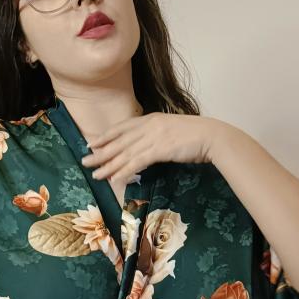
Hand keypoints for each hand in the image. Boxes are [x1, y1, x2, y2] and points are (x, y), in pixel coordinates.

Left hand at [81, 112, 224, 181]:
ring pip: (124, 153)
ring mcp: (153, 137)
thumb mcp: (172, 130)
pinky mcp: (159, 149)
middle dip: (101, 152)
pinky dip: (124, 171)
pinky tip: (115, 179)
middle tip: (85, 161)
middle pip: (119, 141)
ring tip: (96, 174)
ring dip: (108, 165)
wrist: (212, 136)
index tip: (92, 143)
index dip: (105, 136)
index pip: (122, 128)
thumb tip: (147, 147)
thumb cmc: (196, 136)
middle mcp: (149, 126)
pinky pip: (137, 162)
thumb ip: (157, 135)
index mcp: (151, 119)